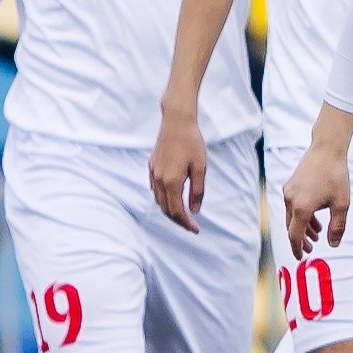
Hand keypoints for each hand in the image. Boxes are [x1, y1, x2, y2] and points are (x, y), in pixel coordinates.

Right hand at [149, 106, 209, 231]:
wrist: (176, 123)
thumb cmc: (192, 143)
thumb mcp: (200, 168)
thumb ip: (197, 191)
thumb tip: (194, 211)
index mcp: (172, 182)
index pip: (176, 211)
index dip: (186, 223)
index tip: (196, 229)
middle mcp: (159, 180)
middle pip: (165, 209)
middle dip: (178, 220)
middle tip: (191, 226)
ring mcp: (153, 173)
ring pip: (159, 200)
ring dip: (170, 210)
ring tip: (183, 215)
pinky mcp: (151, 167)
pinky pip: (155, 189)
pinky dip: (163, 199)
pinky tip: (172, 199)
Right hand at [284, 115, 352, 258]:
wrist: (326, 149)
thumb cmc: (336, 175)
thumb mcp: (342, 204)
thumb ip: (338, 226)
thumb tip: (333, 244)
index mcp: (301, 208)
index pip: (294, 236)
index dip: (297, 248)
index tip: (301, 257)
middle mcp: (290, 200)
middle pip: (292, 227)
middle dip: (301, 239)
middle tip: (312, 247)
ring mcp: (289, 191)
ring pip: (293, 216)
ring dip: (303, 226)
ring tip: (317, 233)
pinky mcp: (291, 184)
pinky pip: (293, 205)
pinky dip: (302, 214)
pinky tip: (314, 216)